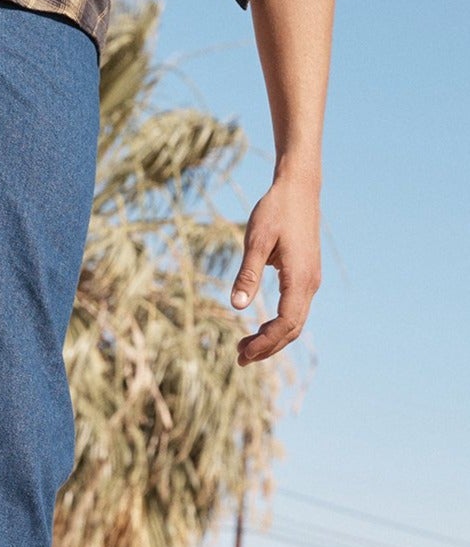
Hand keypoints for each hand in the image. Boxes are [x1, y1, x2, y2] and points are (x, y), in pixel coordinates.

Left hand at [230, 174, 321, 364]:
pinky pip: (295, 309)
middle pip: (292, 329)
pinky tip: (260, 329)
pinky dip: (278, 325)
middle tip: (239, 358)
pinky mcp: (305, 275)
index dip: (266, 342)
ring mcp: (310, 280)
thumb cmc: (275, 210)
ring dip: (273, 338)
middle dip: (268, 347)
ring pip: (295, 321)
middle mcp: (310, 283)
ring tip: (245, 348)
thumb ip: (248, 273)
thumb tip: (236, 306)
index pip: (286, 323)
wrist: (298, 188)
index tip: (244, 352)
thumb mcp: (257, 240)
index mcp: (300, 278)